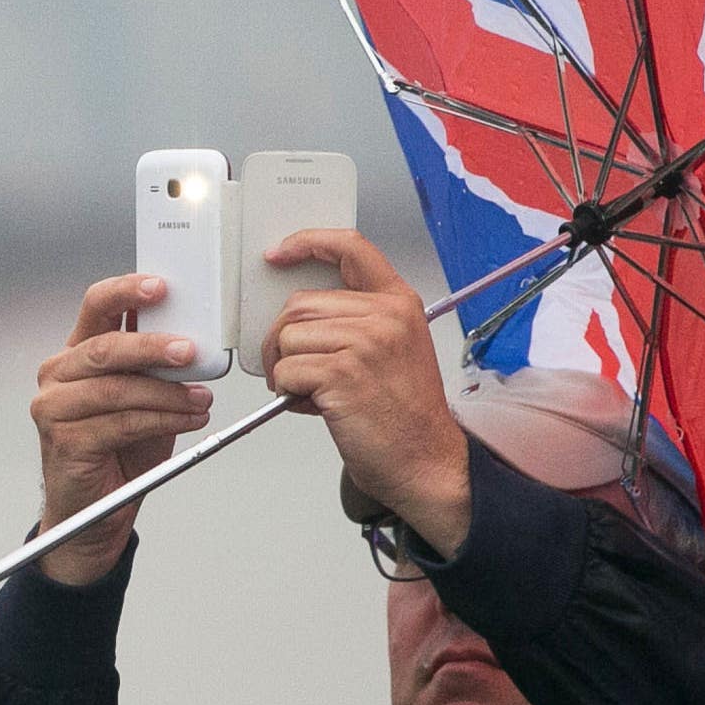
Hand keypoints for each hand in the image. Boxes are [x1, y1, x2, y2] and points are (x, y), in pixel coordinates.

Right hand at [30, 273, 215, 584]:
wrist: (98, 510)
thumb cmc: (122, 448)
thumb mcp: (145, 396)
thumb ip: (157, 367)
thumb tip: (197, 336)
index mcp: (77, 351)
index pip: (97, 305)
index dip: (127, 290)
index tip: (162, 285)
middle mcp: (58, 373)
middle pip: (105, 347)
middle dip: (153, 346)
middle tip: (191, 351)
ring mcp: (53, 407)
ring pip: (116, 389)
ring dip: (167, 394)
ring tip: (202, 399)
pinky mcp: (62, 440)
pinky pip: (119, 423)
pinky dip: (161, 420)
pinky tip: (189, 420)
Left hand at [259, 231, 469, 558]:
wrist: (424, 461)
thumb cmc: (404, 414)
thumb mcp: (395, 349)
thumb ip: (358, 321)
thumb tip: (298, 314)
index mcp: (398, 302)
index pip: (351, 248)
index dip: (309, 242)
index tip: (279, 253)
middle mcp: (384, 315)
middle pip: (300, 303)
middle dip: (282, 339)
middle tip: (293, 370)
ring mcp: (365, 342)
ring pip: (287, 336)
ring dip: (283, 368)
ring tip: (309, 391)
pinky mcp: (342, 372)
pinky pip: (285, 369)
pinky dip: (287, 391)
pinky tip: (312, 405)